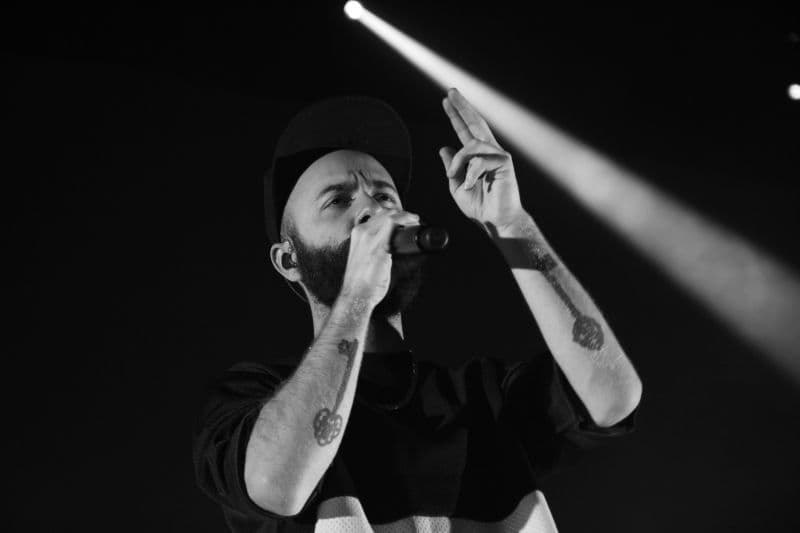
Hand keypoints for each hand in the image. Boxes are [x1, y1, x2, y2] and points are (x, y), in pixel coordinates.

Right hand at [340, 209, 419, 306]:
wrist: (356, 295)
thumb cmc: (361, 283)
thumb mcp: (365, 261)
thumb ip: (378, 253)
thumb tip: (399, 252)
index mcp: (357, 234)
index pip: (378, 217)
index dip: (394, 216)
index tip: (405, 221)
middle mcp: (362, 232)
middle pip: (386, 214)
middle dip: (402, 215)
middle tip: (414, 221)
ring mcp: (369, 238)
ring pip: (391, 215)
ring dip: (407, 216)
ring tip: (416, 221)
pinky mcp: (379, 246)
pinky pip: (393, 223)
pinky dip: (406, 220)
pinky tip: (414, 222)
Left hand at [438, 88, 524, 230]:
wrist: (496, 221)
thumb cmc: (481, 207)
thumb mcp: (457, 186)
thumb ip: (452, 167)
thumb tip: (444, 148)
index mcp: (477, 157)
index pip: (465, 131)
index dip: (456, 116)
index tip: (447, 100)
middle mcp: (489, 152)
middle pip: (475, 123)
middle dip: (462, 107)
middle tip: (450, 93)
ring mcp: (498, 155)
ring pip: (471, 145)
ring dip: (458, 161)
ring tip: (453, 177)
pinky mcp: (504, 162)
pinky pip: (479, 160)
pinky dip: (470, 173)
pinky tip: (471, 185)